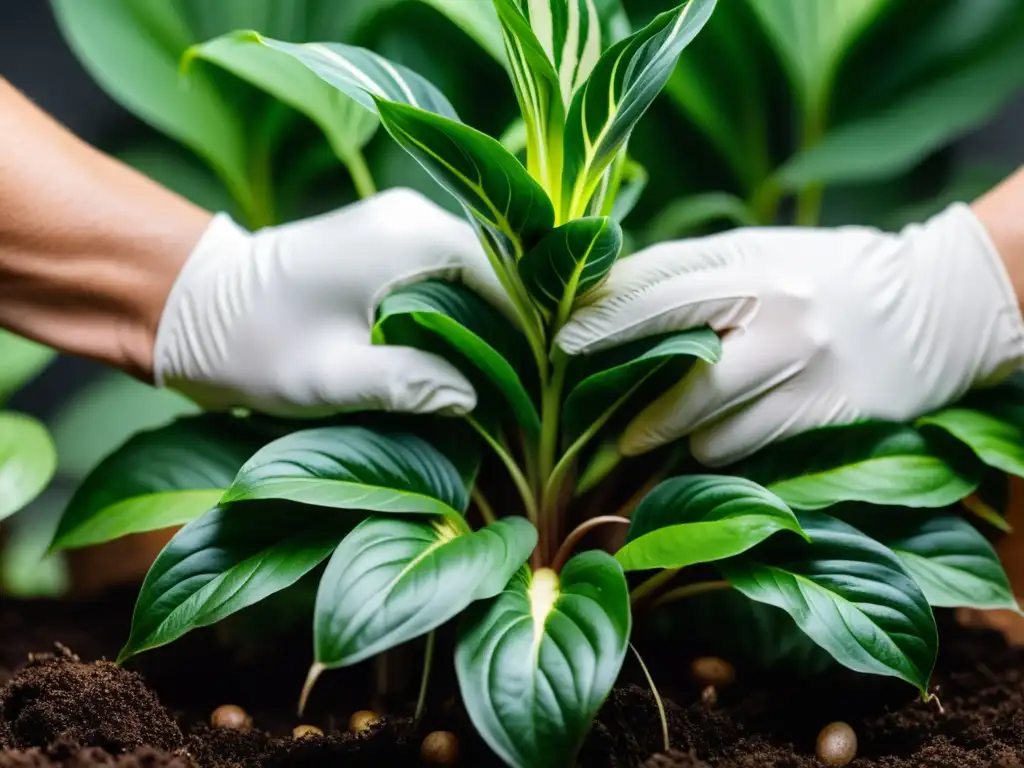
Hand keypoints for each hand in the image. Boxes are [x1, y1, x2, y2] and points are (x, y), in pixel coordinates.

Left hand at [155, 189, 509, 417]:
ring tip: (512, 379)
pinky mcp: (388, 237)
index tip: (551, 379)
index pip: (509, 274)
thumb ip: (410, 383)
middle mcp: (413, 214)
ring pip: (480, 269)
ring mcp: (401, 220)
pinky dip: (469, 308)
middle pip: (502, 267)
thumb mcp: (332, 377)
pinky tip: (474, 355)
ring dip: (497, 318)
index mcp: (409, 238)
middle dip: (523, 324)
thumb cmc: (253, 343)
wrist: (191, 307)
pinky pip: (451, 269)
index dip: (538, 326)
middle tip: (536, 389)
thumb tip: (476, 397)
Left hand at [556, 203, 1023, 465]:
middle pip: (681, 358)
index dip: (603, 314)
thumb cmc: (827, 276)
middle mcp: (781, 310)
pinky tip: (718, 440)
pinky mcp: (831, 414)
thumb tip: (603, 299)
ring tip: (669, 430)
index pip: (659, 283)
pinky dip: (721, 449)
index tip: (560, 336)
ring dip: (679, 432)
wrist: (938, 307)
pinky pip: (748, 449)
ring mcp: (808, 366)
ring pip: (710, 423)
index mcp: (756, 261)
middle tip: (593, 409)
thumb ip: (692, 273)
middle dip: (627, 388)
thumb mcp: (762, 252)